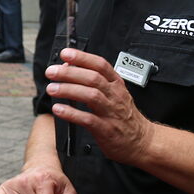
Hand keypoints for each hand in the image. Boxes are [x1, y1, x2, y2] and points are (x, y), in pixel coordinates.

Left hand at [44, 48, 155, 166]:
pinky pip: (87, 119)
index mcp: (116, 84)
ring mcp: (111, 112)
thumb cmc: (124, 116)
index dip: (82, 57)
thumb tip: (69, 67)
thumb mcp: (114, 94)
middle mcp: (114, 96)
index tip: (65, 53)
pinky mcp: (106, 129)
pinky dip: (71, 113)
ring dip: (69, 90)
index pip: (100, 65)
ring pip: (90, 96)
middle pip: (92, 78)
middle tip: (51, 72)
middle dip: (69, 73)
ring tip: (52, 89)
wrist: (141, 141)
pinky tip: (58, 109)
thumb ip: (93, 81)